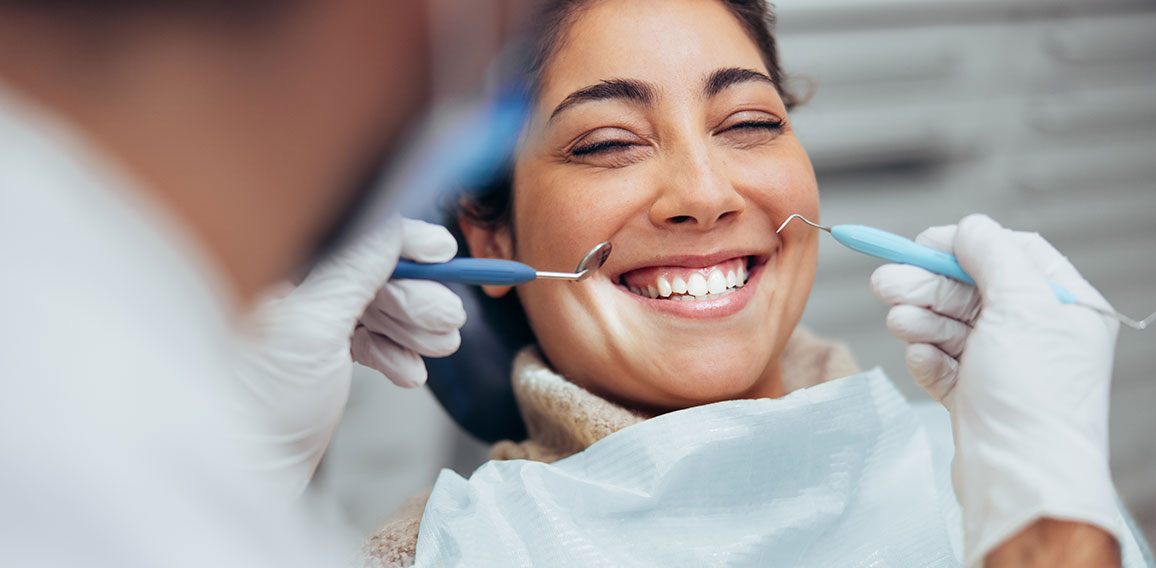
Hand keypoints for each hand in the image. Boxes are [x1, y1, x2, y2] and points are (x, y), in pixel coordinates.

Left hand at [232, 217, 464, 499]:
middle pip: (375, 275)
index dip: (404, 244)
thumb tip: (395, 227)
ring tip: (439, 348)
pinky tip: (409, 374)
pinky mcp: (322, 358)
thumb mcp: (313, 323)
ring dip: (414, 330)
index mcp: (280, 267)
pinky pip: (371, 342)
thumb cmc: (257, 401)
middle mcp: (294, 289)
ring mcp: (309, 325)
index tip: (444, 253)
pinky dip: (395, 356)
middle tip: (449, 320)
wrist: (246, 471)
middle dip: (417, 299)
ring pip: (378, 310)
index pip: (355, 237)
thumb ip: (355, 268)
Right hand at [870, 214, 1121, 564]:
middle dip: (927, 284)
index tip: (923, 244)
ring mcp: (1004, 367)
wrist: (1020, 479)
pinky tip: (920, 356)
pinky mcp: (975, 397)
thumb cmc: (1034, 399)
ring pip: (951, 325)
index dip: (965, 245)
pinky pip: (942, 363)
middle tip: (885, 282)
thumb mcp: (1021, 305)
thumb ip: (993, 255)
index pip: (1013, 254)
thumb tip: (969, 228)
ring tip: (898, 320)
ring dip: (921, 318)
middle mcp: (1037, 334)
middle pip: (972, 289)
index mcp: (1065, 307)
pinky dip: (927, 356)